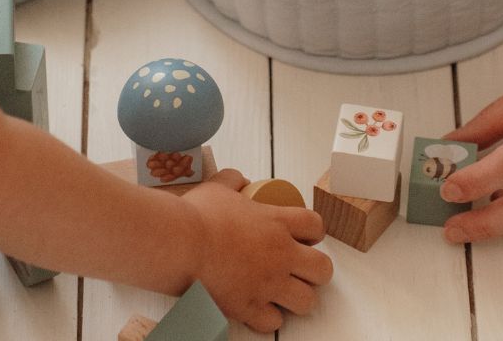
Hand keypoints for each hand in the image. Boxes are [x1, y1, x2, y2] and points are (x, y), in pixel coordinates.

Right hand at [183, 169, 332, 332]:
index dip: (314, 233)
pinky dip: (268, 317)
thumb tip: (240, 180)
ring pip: (306, 301)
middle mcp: (279, 254)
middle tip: (300, 269)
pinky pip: (274, 322)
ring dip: (297, 297)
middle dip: (316, 270)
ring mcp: (267, 284)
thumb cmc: (197, 215)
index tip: (304, 237)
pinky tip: (259, 307)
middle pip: (323, 269)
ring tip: (283, 292)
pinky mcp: (249, 308)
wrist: (179, 244)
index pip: (316, 226)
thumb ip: (234, 180)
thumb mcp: (218, 187)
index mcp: (277, 222)